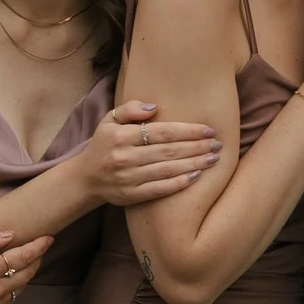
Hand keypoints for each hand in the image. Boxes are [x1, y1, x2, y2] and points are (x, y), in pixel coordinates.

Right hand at [0, 227, 56, 303]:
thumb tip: (10, 236)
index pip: (23, 256)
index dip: (38, 247)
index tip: (48, 238)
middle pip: (27, 273)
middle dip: (36, 259)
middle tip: (40, 248)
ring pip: (21, 287)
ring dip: (28, 273)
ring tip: (28, 261)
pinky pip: (10, 299)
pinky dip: (15, 287)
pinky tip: (10, 279)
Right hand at [77, 100, 220, 205]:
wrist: (85, 178)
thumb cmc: (104, 144)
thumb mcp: (109, 120)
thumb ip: (130, 109)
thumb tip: (155, 107)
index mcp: (121, 136)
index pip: (162, 132)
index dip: (188, 131)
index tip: (208, 130)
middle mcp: (125, 157)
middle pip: (169, 151)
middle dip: (197, 147)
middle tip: (218, 144)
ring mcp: (128, 178)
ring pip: (168, 170)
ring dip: (194, 164)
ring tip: (214, 158)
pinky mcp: (131, 196)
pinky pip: (160, 189)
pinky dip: (180, 183)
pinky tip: (197, 176)